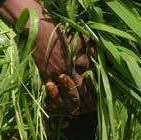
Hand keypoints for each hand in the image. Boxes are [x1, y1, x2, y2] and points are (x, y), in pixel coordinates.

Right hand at [0, 0, 96, 114]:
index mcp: (82, 61)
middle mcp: (72, 70)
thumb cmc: (62, 31)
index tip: (98, 99)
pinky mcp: (46, 75)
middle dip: (86, 104)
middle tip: (90, 110)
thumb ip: (92, 49)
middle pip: (81, 94)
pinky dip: (57, 101)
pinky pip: (53, 94)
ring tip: (76, 111)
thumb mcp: (81, 37)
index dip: (95, 93)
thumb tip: (100, 56)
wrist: (41, 28)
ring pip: (68, 98)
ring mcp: (58, 74)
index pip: (92, 84)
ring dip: (72, 106)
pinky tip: (60, 105)